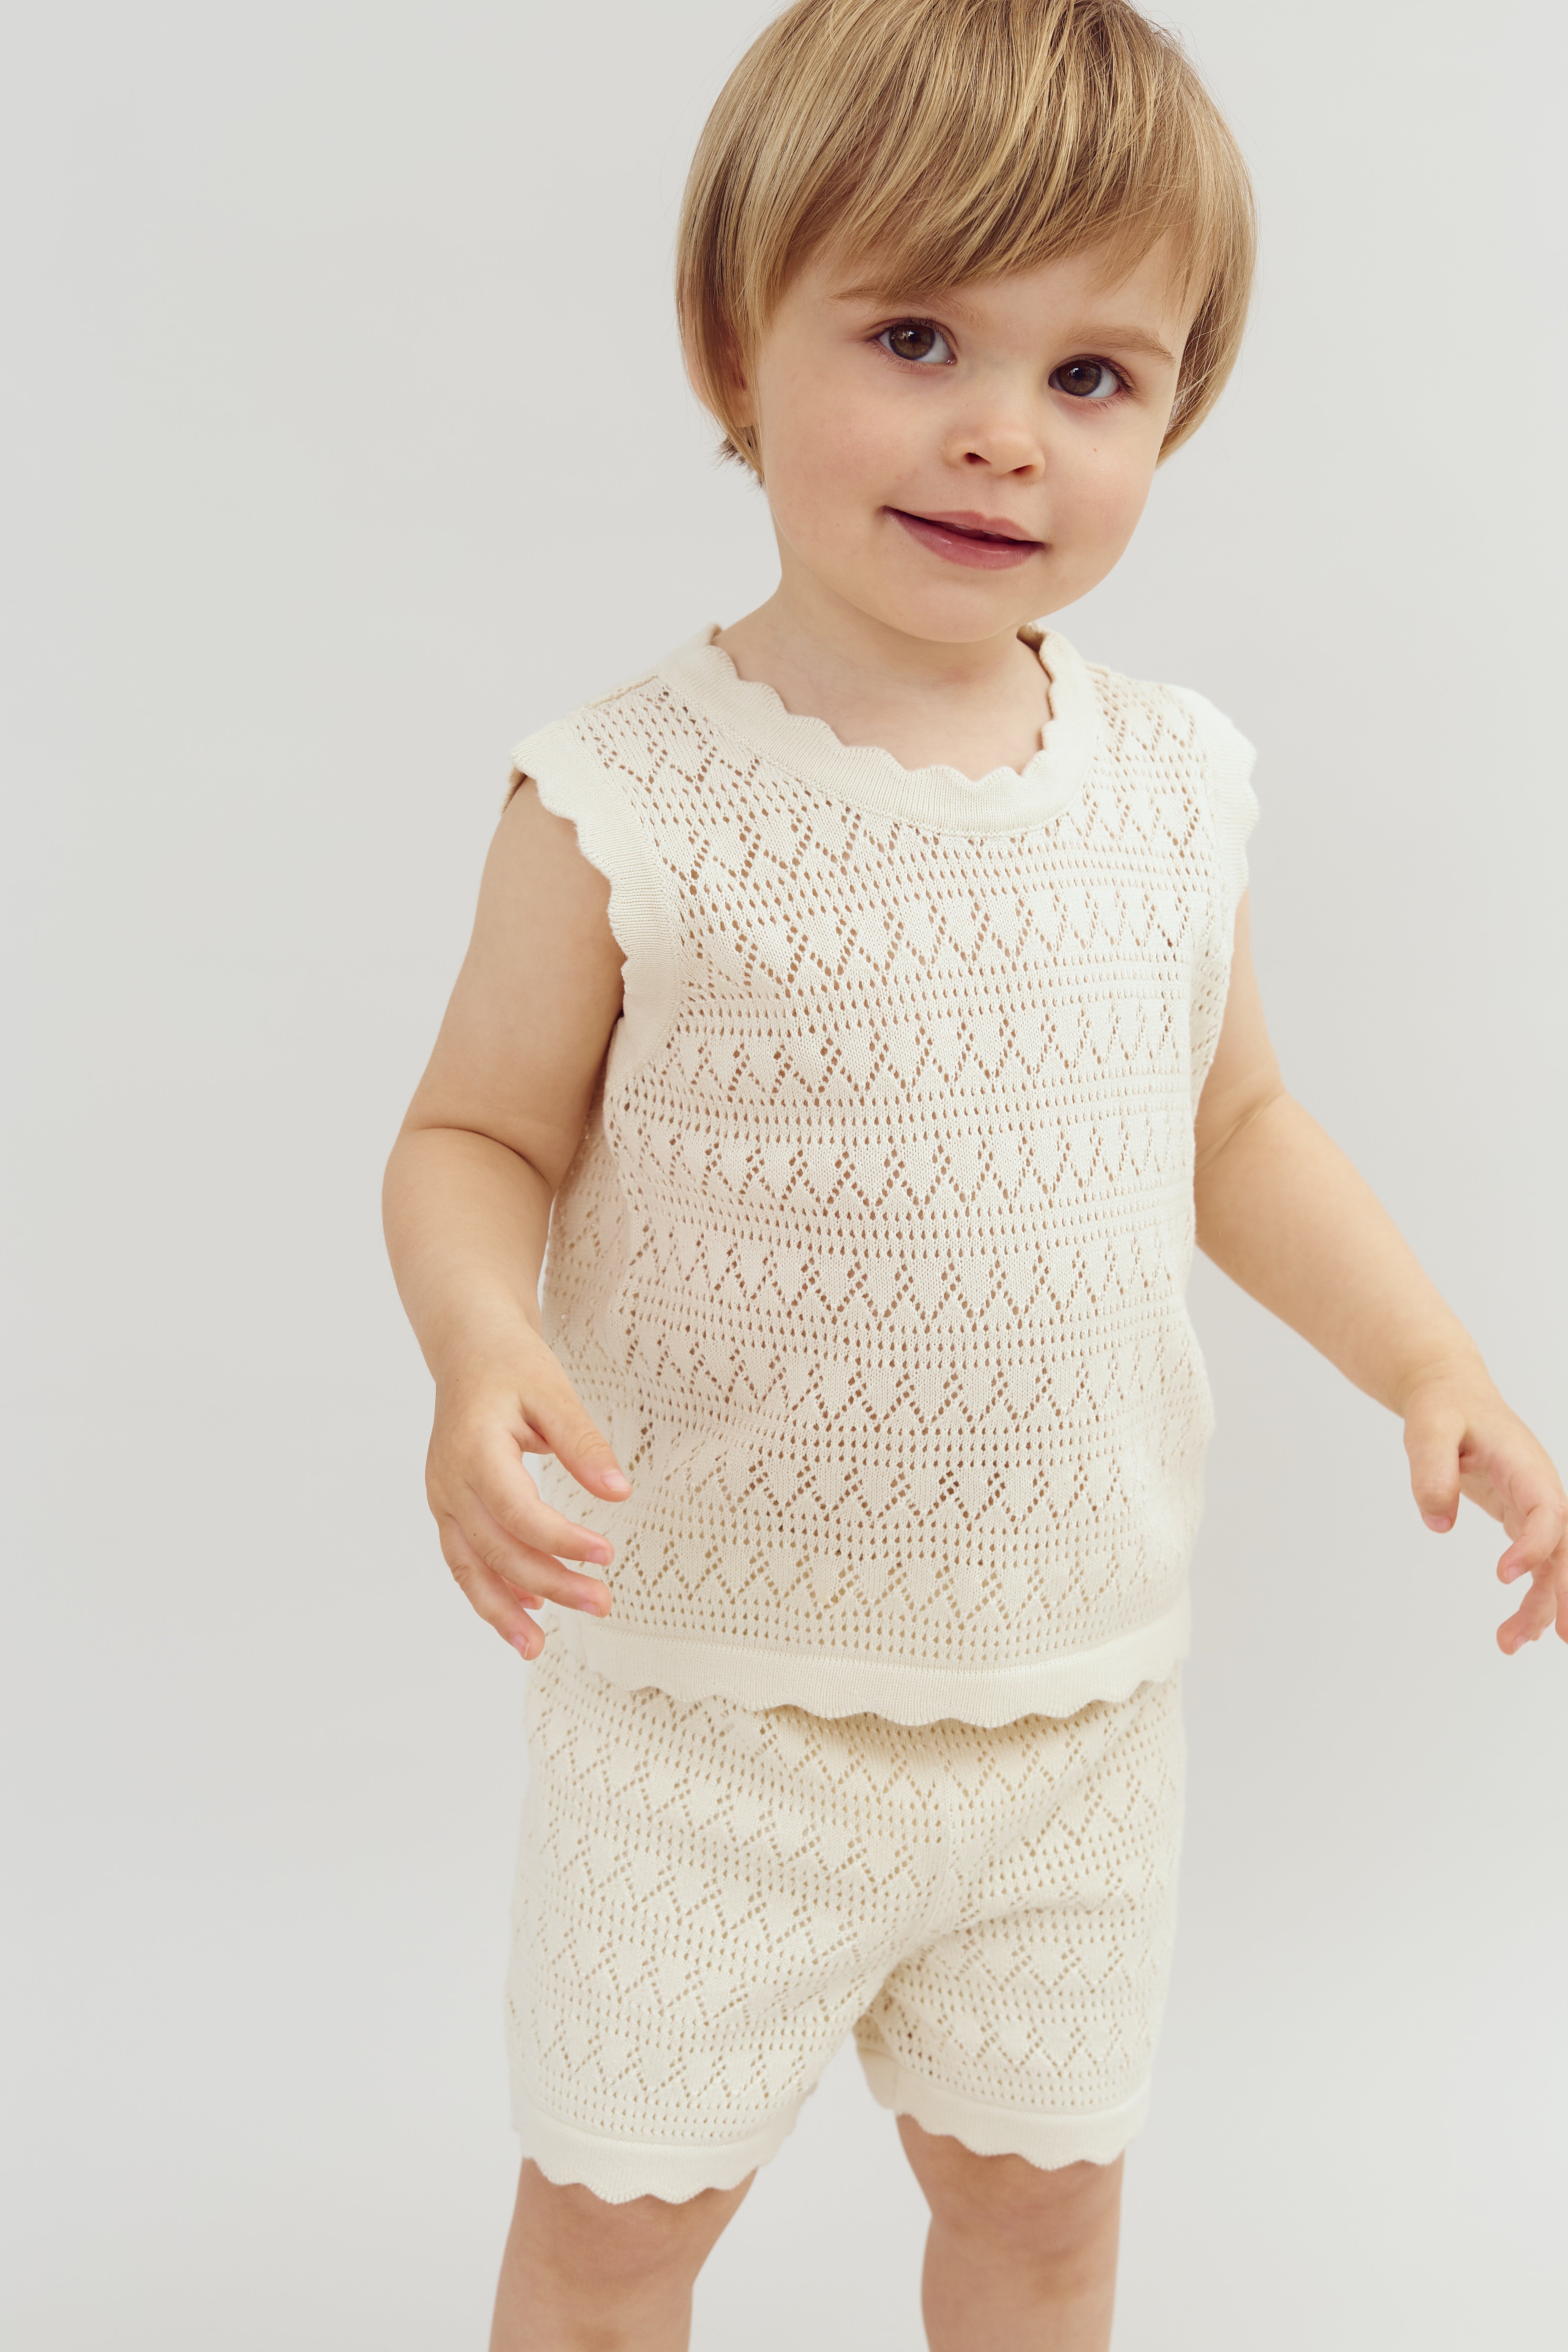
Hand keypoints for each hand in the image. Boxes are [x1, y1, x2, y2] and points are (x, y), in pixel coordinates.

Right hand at [425, 1331, 630, 1661]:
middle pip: (498, 1549)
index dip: (561, 1540)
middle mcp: (449, 1481)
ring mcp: (442, 1498)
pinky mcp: (447, 1507)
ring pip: (470, 1566)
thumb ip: (585, 1444)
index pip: (518, 1512)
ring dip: (503, 1609)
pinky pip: (463, 1559)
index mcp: (474, 1448)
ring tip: (537, 1647)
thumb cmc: (513, 1367)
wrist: (468, 1350)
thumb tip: (620, 1492)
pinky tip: (523, 1612)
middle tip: (601, 1602)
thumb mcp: (554, 1392)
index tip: (606, 1555)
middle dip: (548, 1583)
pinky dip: (488, 1591)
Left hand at [1403, 1370, 1567, 1653]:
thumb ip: (1432, 1470)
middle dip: (1555, 1594)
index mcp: (1527, 1467)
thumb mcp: (1428, 1428)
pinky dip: (1532, 1593)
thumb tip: (1438, 1523)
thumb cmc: (1443, 1408)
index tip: (1503, 1574)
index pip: (1547, 1513)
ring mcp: (1536, 1506)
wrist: (1451, 1394)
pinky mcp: (1522, 1516)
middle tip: (1533, 1637)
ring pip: (1553, 1562)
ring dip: (1540, 1604)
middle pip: (1562, 1549)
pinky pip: (1538, 1560)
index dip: (1533, 1545)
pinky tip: (1519, 1629)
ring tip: (1511, 1644)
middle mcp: (1541, 1490)